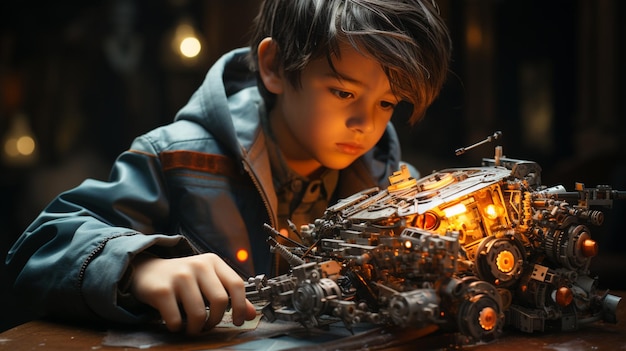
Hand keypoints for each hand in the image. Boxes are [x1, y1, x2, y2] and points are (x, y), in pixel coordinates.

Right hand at [130, 253, 256, 334]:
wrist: (146, 271)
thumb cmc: (183, 279)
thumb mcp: (208, 281)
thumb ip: (230, 295)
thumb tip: (252, 314)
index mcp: (213, 262)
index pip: (237, 284)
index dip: (241, 306)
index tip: (239, 321)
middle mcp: (198, 265)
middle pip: (220, 300)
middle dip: (217, 320)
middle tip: (209, 326)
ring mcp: (180, 276)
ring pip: (198, 314)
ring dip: (197, 328)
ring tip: (193, 327)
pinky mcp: (162, 290)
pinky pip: (176, 319)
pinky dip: (178, 327)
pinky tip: (176, 323)